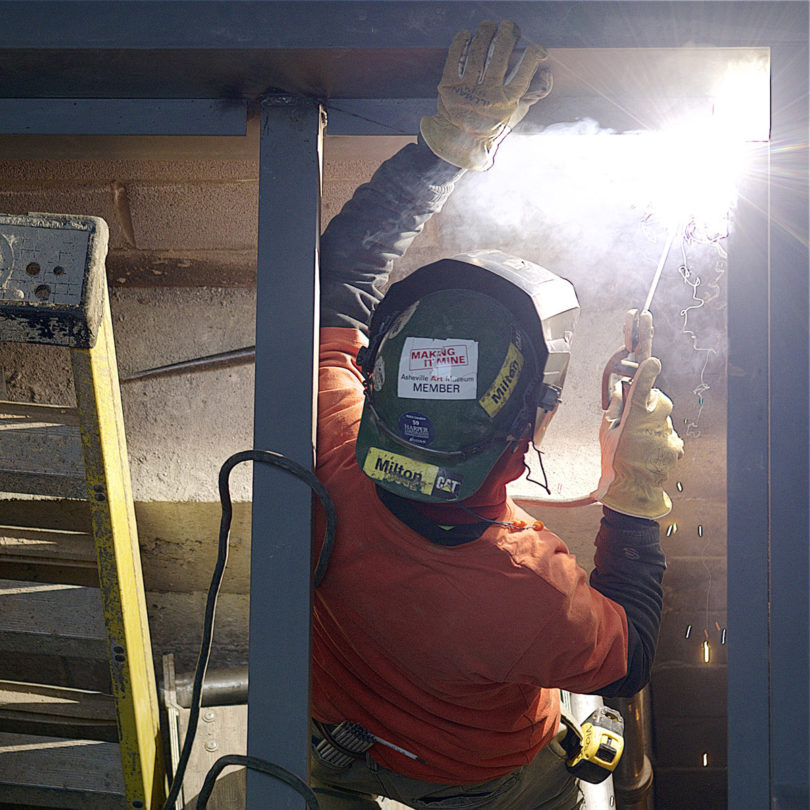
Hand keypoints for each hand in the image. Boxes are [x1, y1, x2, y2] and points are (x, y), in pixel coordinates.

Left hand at [420, 20, 549, 170]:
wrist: (457, 144)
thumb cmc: (490, 129)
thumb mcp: (514, 115)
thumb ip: (531, 94)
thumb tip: (547, 73)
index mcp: (506, 102)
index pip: (524, 71)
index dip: (533, 55)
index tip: (538, 49)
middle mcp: (488, 94)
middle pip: (501, 55)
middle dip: (508, 35)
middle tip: (509, 27)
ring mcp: (466, 89)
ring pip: (479, 52)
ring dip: (486, 33)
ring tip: (490, 26)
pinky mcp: (448, 86)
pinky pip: (455, 57)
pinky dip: (461, 43)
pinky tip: (468, 35)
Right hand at [591, 355, 684, 519]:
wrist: (631, 489)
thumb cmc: (614, 461)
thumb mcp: (605, 432)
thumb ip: (615, 408)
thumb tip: (623, 392)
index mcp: (633, 418)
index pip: (643, 388)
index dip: (648, 373)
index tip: (652, 362)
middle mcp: (653, 425)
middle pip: (660, 400)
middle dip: (651, 403)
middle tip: (636, 416)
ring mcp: (667, 436)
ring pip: (665, 418)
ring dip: (655, 423)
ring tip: (640, 440)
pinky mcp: (676, 446)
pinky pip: (671, 433)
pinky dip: (662, 437)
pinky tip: (650, 449)